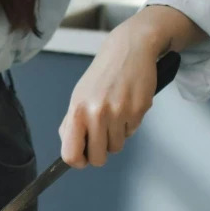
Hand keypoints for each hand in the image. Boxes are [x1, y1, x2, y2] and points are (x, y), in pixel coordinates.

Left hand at [60, 5, 206, 167]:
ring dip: (115, 137)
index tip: (82, 157)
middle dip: (100, 152)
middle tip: (101, 138)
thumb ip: (71, 124)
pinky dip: (129, 125)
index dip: (77, 161)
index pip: (70, 155)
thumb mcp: (78, 97)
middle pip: (97, 158)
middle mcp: (97, 113)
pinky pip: (131, 133)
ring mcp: (119, 112)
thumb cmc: (102, 75)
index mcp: (77, 111)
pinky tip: (126, 107)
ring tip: (114, 117)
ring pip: (116, 147)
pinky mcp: (139, 110)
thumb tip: (70, 149)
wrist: (130, 49)